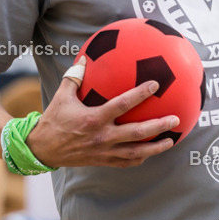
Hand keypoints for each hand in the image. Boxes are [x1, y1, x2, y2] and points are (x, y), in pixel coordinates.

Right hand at [25, 58, 179, 167]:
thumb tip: (84, 57)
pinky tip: (151, 152)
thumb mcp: (62, 95)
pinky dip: (141, 157)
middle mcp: (103, 137)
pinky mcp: (103, 161)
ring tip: (172, 140)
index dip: (140, 94)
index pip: (123, 105)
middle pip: (137, 132)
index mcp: (95, 118)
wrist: (42, 150)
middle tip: (175, 119)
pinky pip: (126, 162)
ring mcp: (105, 151)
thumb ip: (75, 76)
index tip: (156, 85)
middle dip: (158, 126)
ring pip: (136, 152)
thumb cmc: (54, 120)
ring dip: (156, 147)